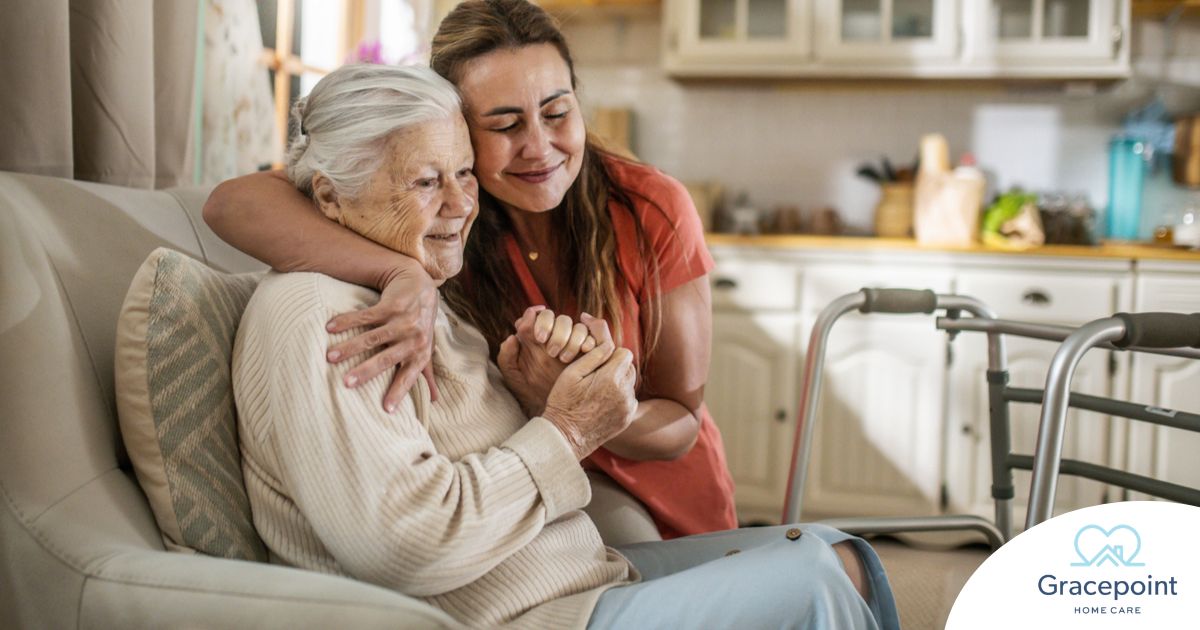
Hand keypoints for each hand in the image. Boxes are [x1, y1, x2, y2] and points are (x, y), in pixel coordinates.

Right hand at [324, 264, 439, 410]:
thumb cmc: (421, 324)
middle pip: (386, 358)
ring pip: (372, 337)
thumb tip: (435, 400)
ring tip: (329, 357)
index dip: (398, 392)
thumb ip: (427, 374)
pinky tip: (329, 327)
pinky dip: (347, 321)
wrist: (420, 285)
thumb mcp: (426, 348)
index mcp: (420, 354)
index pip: (408, 376)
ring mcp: (402, 321)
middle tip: (346, 383)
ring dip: (349, 347)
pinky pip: (366, 316)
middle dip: (366, 372)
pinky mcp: (391, 305)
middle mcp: (414, 338)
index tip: (386, 409)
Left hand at [497, 307, 597, 415]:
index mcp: (534, 339)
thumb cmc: (531, 394)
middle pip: (556, 317)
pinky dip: (587, 341)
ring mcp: (572, 341)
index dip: (537, 320)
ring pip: (574, 325)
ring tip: (564, 358)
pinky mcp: (588, 350)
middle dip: (555, 330)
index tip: (538, 337)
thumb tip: (512, 337)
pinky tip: (584, 352)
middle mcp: (553, 336)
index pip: (534, 316)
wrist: (554, 414)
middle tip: (551, 351)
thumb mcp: (515, 379)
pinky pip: (591, 336)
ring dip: (570, 338)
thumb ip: (506, 358)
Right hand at [540, 314, 638, 460]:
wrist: (565, 437)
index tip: (599, 360)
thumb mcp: (572, 373)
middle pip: (629, 367)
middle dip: (616, 366)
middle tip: (597, 374)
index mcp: (611, 378)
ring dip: (618, 381)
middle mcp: (624, 392)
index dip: (612, 353)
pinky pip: (629, 399)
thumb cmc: (564, 402)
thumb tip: (608, 343)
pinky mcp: (627, 418)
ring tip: (598, 389)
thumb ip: (594, 355)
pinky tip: (602, 401)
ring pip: (630, 383)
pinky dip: (620, 397)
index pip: (624, 353)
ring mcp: (627, 407)